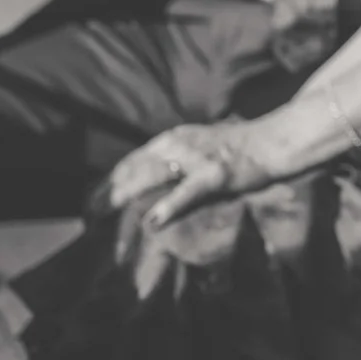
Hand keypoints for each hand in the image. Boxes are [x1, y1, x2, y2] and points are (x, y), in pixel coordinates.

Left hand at [103, 120, 291, 228]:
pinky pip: (187, 191)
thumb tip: (147, 186)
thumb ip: (173, 161)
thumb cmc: (238, 148)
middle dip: (106, 195)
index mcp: (172, 138)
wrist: (273, 141)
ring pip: (150, 177)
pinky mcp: (216, 173)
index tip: (88, 206)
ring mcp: (196, 158)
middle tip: (87, 219)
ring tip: (103, 219)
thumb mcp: (198, 146)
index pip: (129, 162)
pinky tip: (152, 221)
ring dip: (124, 199)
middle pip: (132, 169)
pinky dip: (168, 205)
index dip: (106, 183)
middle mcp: (178, 144)